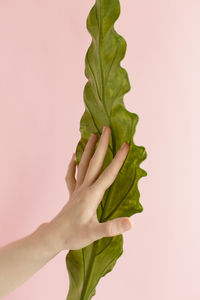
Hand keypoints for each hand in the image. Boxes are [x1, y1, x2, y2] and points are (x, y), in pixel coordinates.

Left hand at [47, 126, 132, 250]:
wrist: (54, 236)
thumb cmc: (74, 235)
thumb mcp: (95, 233)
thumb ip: (112, 227)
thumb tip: (131, 223)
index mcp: (92, 195)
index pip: (108, 174)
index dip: (118, 159)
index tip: (125, 144)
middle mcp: (84, 188)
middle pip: (94, 162)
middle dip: (101, 144)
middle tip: (106, 128)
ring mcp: (77, 189)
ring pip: (83, 164)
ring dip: (88, 149)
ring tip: (92, 135)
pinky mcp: (72, 193)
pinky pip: (72, 175)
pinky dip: (73, 164)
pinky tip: (73, 157)